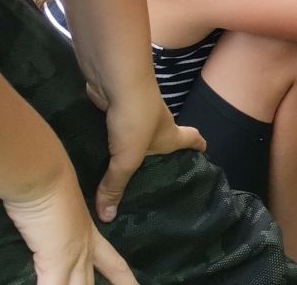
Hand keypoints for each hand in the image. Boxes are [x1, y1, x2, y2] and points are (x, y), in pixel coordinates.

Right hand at [1, 176, 137, 284]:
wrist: (44, 175)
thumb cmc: (48, 185)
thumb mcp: (60, 209)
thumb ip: (59, 225)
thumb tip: (50, 231)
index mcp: (90, 236)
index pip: (115, 265)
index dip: (126, 280)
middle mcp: (85, 250)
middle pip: (95, 284)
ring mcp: (72, 258)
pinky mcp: (54, 262)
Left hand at [94, 90, 204, 224]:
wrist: (116, 80)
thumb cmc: (135, 119)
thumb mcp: (127, 159)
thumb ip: (115, 186)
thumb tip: (107, 218)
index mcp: (171, 134)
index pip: (192, 140)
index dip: (198, 146)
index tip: (203, 152)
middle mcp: (157, 123)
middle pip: (164, 138)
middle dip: (159, 153)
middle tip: (150, 173)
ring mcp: (136, 113)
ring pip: (135, 133)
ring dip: (129, 145)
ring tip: (117, 167)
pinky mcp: (114, 108)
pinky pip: (113, 127)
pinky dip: (107, 137)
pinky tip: (93, 150)